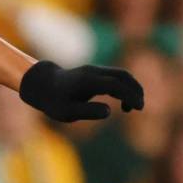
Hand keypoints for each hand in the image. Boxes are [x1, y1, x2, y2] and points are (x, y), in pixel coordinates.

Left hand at [17, 61, 143, 122]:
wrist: (42, 84)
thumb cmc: (54, 101)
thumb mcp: (66, 112)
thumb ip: (87, 112)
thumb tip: (108, 112)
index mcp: (87, 81)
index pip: (115, 85)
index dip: (129, 95)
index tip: (138, 108)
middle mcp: (93, 72)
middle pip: (123, 76)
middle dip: (135, 90)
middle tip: (139, 108)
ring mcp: (95, 70)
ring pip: (122, 75)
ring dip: (131, 89)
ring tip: (132, 108)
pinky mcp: (96, 73)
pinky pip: (116, 77)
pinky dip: (125, 88)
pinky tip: (123, 104)